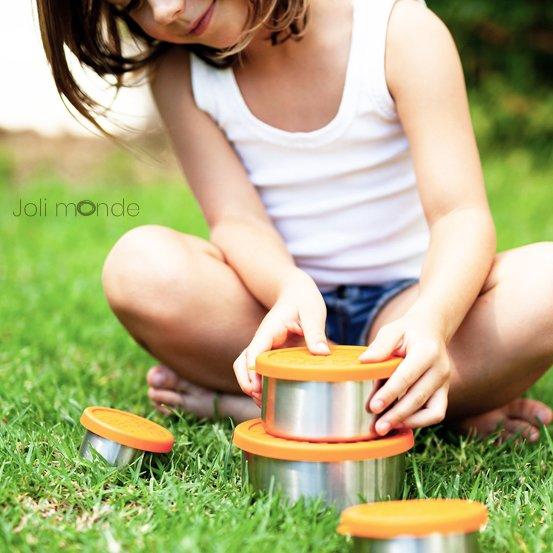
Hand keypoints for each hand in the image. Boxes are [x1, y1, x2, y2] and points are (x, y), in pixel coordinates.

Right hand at [233, 270, 330, 405]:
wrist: (296, 292)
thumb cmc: (303, 300)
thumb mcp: (312, 312)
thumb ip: (315, 331)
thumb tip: (321, 353)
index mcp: (269, 329)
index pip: (254, 350)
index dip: (252, 370)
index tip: (255, 386)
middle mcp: (262, 340)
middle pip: (242, 362)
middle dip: (246, 381)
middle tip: (258, 398)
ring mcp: (264, 348)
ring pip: (246, 368)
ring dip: (250, 385)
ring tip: (262, 404)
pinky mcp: (270, 354)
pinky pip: (259, 370)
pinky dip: (259, 384)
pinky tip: (270, 398)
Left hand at [359, 312, 450, 435]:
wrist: (430, 329)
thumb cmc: (406, 331)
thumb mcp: (391, 331)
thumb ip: (380, 347)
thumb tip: (364, 362)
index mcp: (427, 351)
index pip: (406, 377)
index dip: (389, 394)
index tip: (373, 407)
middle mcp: (440, 369)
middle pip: (418, 398)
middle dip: (397, 415)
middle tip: (377, 428)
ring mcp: (444, 382)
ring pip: (432, 411)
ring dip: (409, 422)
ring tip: (387, 428)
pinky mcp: (444, 392)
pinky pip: (436, 413)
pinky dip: (419, 421)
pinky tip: (399, 423)